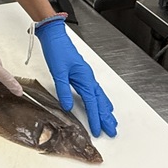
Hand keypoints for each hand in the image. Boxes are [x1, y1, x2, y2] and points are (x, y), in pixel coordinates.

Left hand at [35, 18, 116, 137]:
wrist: (55, 36)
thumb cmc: (57, 50)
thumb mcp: (58, 71)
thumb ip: (63, 90)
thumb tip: (68, 106)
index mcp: (85, 78)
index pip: (92, 103)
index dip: (95, 118)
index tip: (98, 131)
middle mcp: (88, 78)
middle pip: (100, 101)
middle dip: (106, 117)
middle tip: (112, 131)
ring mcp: (86, 76)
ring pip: (100, 96)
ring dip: (105, 109)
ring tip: (111, 120)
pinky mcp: (81, 74)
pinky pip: (94, 90)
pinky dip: (99, 100)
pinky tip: (100, 103)